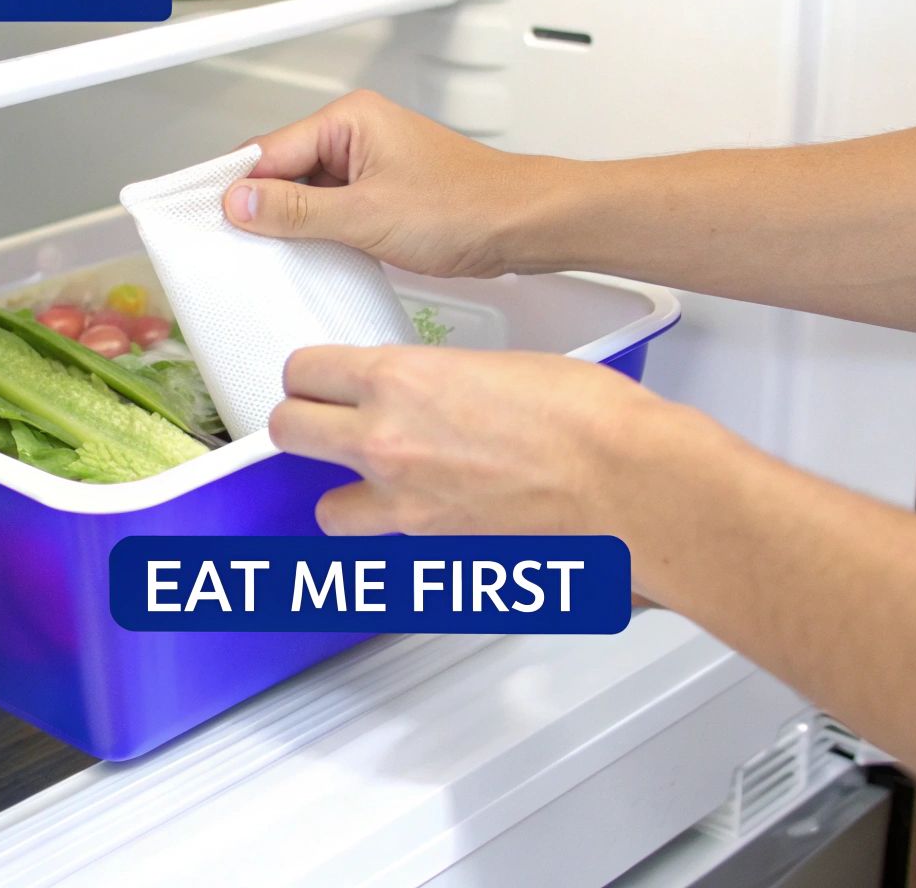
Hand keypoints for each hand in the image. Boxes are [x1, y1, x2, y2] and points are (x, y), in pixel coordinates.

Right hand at [223, 91, 552, 277]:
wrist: (523, 225)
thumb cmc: (467, 207)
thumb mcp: (366, 215)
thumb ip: (296, 211)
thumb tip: (240, 202)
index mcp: (349, 120)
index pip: (268, 150)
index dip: (238, 189)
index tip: (213, 221)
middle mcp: (357, 134)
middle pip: (283, 171)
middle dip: (263, 209)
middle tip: (242, 247)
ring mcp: (371, 164)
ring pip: (307, 194)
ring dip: (293, 225)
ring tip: (280, 257)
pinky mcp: (383, 193)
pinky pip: (333, 210)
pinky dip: (320, 234)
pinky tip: (317, 258)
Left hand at [268, 346, 749, 578]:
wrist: (627, 482)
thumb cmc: (588, 418)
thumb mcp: (498, 365)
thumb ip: (440, 379)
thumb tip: (426, 390)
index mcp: (401, 379)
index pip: (306, 370)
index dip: (312, 375)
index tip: (321, 378)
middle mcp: (386, 441)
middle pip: (288, 430)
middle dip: (305, 424)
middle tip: (327, 422)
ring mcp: (405, 504)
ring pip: (324, 507)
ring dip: (343, 492)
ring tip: (372, 481)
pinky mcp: (434, 550)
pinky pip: (386, 546)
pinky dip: (398, 535)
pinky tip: (427, 516)